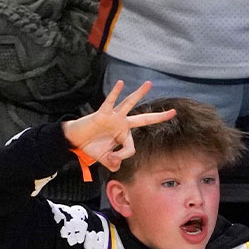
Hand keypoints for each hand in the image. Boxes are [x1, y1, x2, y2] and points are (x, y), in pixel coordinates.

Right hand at [61, 81, 175, 171]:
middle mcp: (122, 124)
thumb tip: (116, 162)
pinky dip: (115, 93)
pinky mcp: (103, 113)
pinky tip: (121, 83)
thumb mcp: (106, 160)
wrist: (76, 140)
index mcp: (124, 135)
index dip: (121, 156)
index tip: (111, 159)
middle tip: (173, 112)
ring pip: (130, 104)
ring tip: (149, 84)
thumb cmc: (92, 147)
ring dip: (139, 94)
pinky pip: (110, 102)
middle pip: (144, 119)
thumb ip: (114, 164)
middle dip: (159, 117)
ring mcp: (114, 117)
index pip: (131, 148)